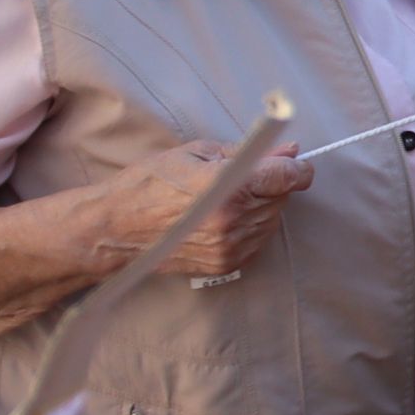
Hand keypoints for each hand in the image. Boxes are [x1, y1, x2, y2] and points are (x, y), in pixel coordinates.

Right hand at [100, 140, 310, 281]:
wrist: (118, 228)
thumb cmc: (151, 183)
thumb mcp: (197, 153)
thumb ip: (248, 152)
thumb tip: (288, 150)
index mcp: (229, 187)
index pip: (287, 177)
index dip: (297, 167)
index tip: (295, 161)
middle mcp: (234, 221)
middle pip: (281, 198)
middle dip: (273, 183)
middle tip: (246, 175)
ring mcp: (231, 247)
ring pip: (272, 220)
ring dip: (262, 205)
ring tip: (229, 196)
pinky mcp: (226, 265)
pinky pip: (257, 240)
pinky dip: (251, 226)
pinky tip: (226, 216)